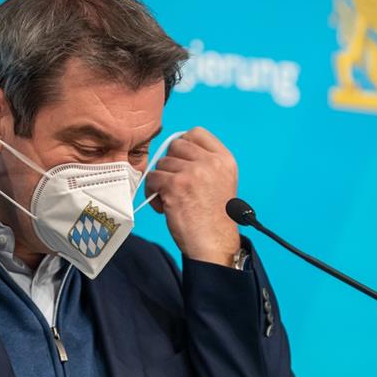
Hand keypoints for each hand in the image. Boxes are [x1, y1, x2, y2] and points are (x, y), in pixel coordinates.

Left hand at [145, 127, 240, 266]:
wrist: (214, 244)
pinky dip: (153, 193)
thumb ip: (206, 162)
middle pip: (176, 145)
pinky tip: (165, 207)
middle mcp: (210, 162)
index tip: (181, 161)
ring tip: (172, 199)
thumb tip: (176, 148)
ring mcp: (193, 172)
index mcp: (224, 159)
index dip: (184, 145)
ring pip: (162, 163)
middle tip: (176, 184)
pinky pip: (152, 178)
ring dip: (161, 181)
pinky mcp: (175, 185)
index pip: (197, 132)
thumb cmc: (215, 218)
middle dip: (171, 164)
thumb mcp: (222, 181)